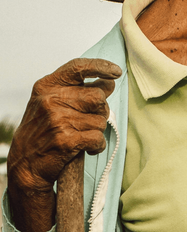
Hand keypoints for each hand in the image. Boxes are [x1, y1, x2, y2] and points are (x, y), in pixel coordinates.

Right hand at [7, 58, 121, 231]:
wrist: (25, 165)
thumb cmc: (43, 131)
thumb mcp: (50, 102)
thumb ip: (76, 90)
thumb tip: (110, 82)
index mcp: (47, 86)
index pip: (79, 67)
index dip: (101, 66)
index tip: (116, 71)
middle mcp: (51, 99)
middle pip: (98, 96)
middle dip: (101, 110)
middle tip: (89, 120)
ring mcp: (58, 119)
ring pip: (101, 119)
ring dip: (97, 130)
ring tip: (81, 135)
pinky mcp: (66, 140)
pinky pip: (98, 138)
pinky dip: (97, 146)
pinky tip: (87, 148)